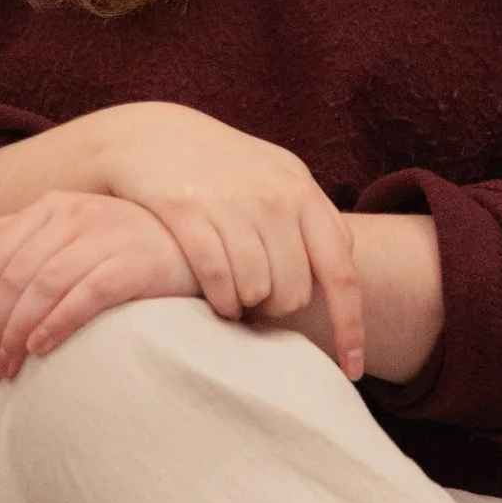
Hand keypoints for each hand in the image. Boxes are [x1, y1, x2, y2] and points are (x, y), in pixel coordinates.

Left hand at [0, 190, 200, 381]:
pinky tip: (41, 350)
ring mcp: (104, 236)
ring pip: (41, 287)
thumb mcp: (73, 233)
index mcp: (50, 206)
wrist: (194, 246)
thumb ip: (27, 241)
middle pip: (13, 275)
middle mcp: (73, 214)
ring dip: (17, 334)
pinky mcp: (132, 264)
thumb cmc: (124, 249)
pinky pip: (83, 296)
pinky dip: (56, 324)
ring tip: (9, 368)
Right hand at [96, 104, 364, 379]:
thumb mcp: (273, 178)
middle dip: (277, 309)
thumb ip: (310, 220)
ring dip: (244, 306)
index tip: (353, 369)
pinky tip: (215, 299)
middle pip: (294, 291)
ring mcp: (230, 202)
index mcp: (302, 190)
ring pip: (256, 290)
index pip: (342, 271)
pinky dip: (219, 300)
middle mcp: (273, 195)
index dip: (350, 326)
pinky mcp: (185, 210)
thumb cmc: (219, 167)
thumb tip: (342, 274)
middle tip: (257, 303)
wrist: (148, 133)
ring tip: (232, 296)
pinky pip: (217, 278)